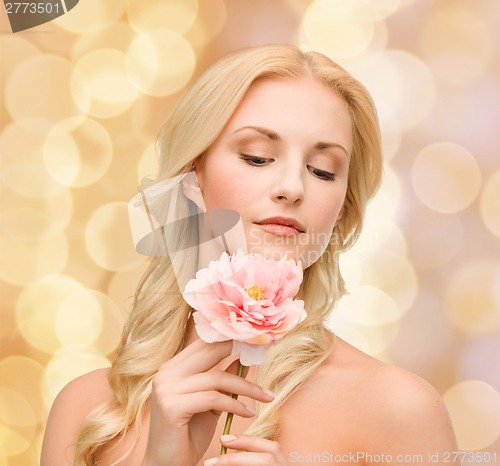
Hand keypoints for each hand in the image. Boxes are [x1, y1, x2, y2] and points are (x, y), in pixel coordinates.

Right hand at [141, 339, 273, 465]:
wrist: (166, 465)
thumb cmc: (188, 434)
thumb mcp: (210, 402)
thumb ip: (223, 379)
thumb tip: (243, 358)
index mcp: (172, 368)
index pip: (203, 343)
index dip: (229, 339)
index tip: (253, 340)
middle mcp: (166, 373)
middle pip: (210, 352)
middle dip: (239, 350)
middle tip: (262, 352)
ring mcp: (166, 388)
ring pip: (217, 378)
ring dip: (247, 387)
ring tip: (266, 396)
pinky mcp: (171, 406)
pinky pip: (213, 398)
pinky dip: (235, 404)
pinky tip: (248, 412)